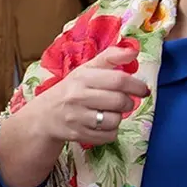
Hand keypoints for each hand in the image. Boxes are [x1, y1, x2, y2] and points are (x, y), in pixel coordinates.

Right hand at [21, 46, 149, 147]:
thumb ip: (110, 58)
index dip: (136, 85)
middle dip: (128, 103)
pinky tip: (102, 125)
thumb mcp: (85, 70)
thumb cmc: (70, 90)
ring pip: (115, 120)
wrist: (43, 116)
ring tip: (109, 113)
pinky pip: (108, 136)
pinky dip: (110, 132)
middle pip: (120, 101)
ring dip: (118, 118)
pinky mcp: (78, 134)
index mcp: (82, 77)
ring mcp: (77, 117)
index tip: (143, 90)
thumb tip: (134, 50)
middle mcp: (77, 96)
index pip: (119, 80)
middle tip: (124, 102)